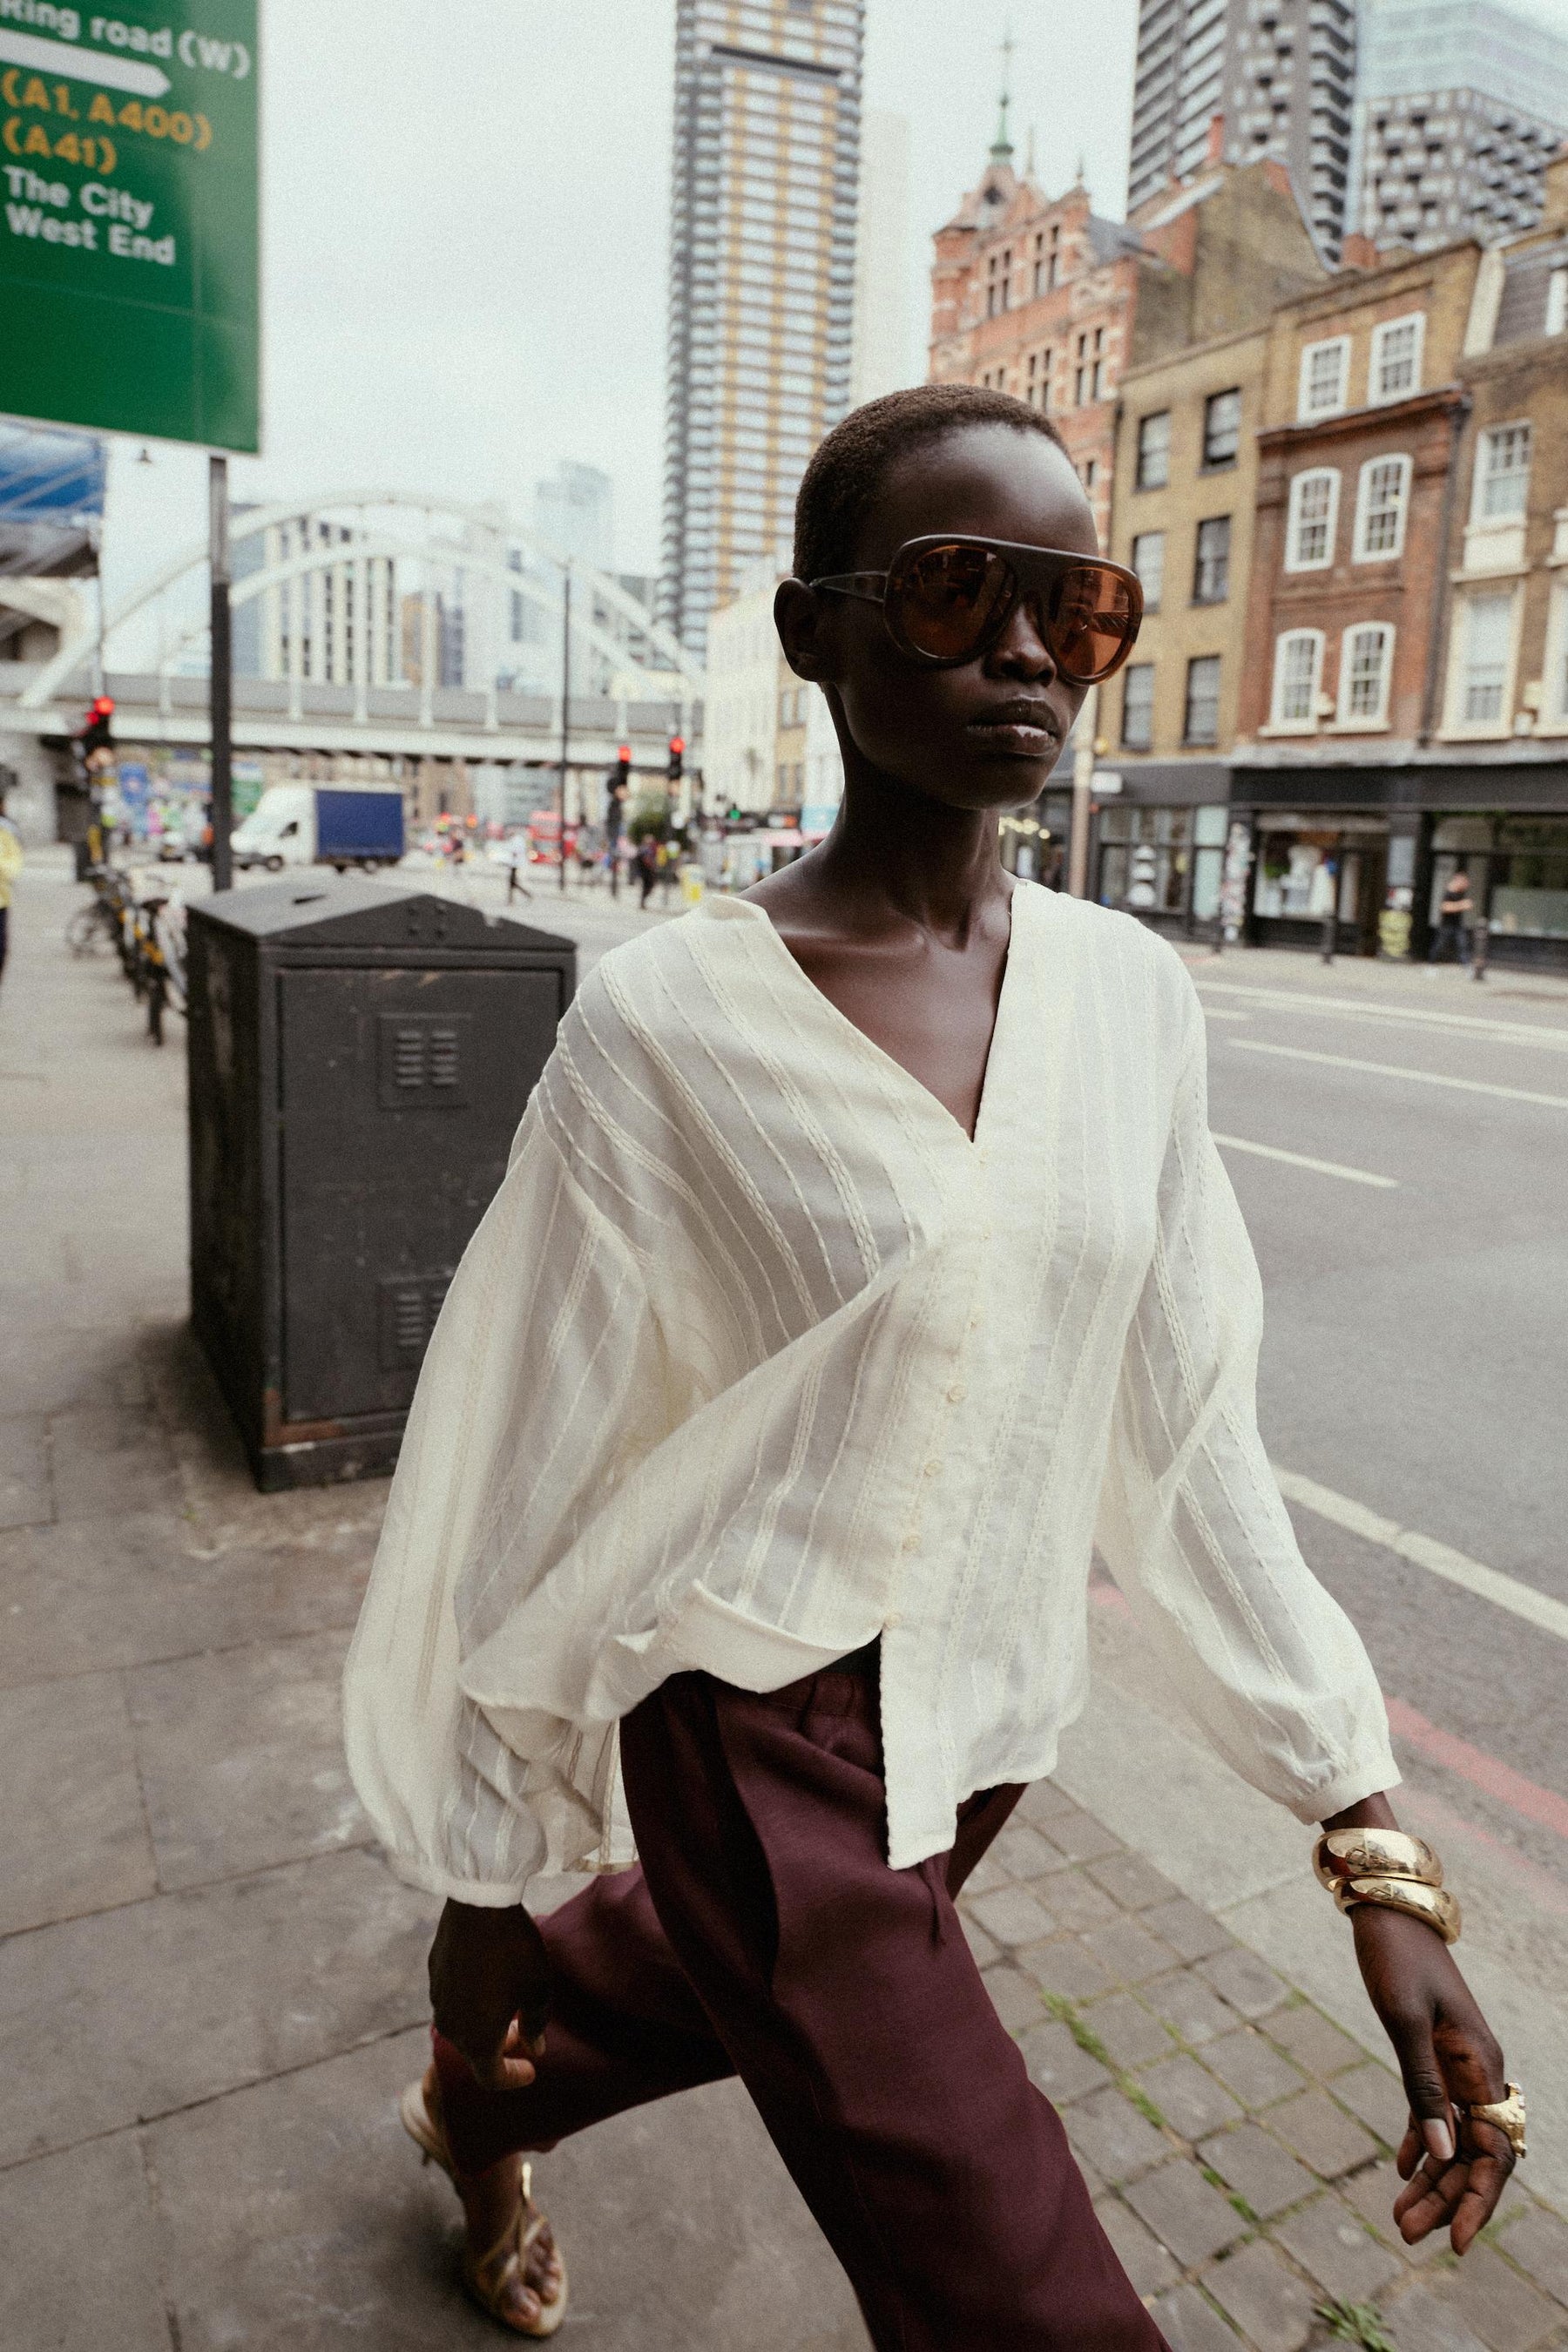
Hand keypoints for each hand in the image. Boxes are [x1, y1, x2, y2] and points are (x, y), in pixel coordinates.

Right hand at [427, 1898, 551, 2089]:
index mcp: (477, 2040)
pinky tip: (489, 1982)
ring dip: (484, 2025)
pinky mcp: (434, 1974)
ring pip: (462, 2026)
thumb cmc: (515, 1951)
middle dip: (501, 2049)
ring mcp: (437, 1999)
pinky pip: (453, 2000)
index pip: (491, 2078)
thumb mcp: (538, 1991)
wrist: (480, 1904)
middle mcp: (450, 2026)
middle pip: (475, 2053)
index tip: (531, 2069)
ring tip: (508, 2008)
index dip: (513, 2077)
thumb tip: (535, 2046)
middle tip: (525, 2034)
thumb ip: (536, 2025)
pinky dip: (472, 2003)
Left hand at [1350, 1902, 1514, 2253]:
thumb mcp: (1404, 2022)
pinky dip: (1420, 2142)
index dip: (1477, 2201)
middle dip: (1446, 2199)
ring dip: (1431, 2180)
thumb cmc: (1397, 1958)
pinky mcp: (1432, 2053)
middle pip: (1471, 2154)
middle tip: (1407, 2235)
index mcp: (1480, 2066)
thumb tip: (1440, 2154)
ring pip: (1451, 2138)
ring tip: (1400, 2219)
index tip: (1453, 2243)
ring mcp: (1455, 2064)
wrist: (1388, 1909)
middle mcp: (1477, 2071)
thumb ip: (1422, 2086)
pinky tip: (1402, 2172)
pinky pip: (1433, 2112)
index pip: (1491, 2153)